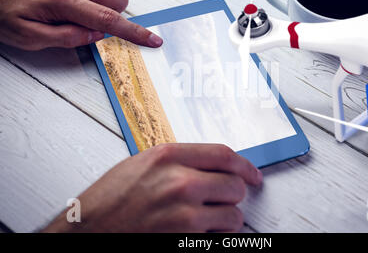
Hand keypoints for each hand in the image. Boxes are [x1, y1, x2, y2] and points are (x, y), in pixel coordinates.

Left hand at [0, 0, 162, 49]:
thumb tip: (96, 35)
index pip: (108, 20)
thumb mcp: (30, 38)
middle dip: (116, 16)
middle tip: (95, 26)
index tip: (152, 39)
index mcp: (61, 1)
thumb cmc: (2, 12)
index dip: (134, 32)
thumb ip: (68, 38)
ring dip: (108, 3)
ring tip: (84, 13)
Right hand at [43, 143, 262, 232]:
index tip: (252, 174)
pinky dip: (218, 236)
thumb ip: (178, 161)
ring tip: (210, 219)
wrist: (86, 232)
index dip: (244, 165)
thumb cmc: (109, 200)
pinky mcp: (184, 240)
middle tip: (226, 198)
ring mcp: (183, 215)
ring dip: (228, 218)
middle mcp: (179, 183)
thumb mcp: (142, 164)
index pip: (223, 154)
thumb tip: (212, 165)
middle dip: (235, 193)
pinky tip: (203, 232)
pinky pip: (220, 238)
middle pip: (234, 185)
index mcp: (168, 157)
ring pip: (233, 215)